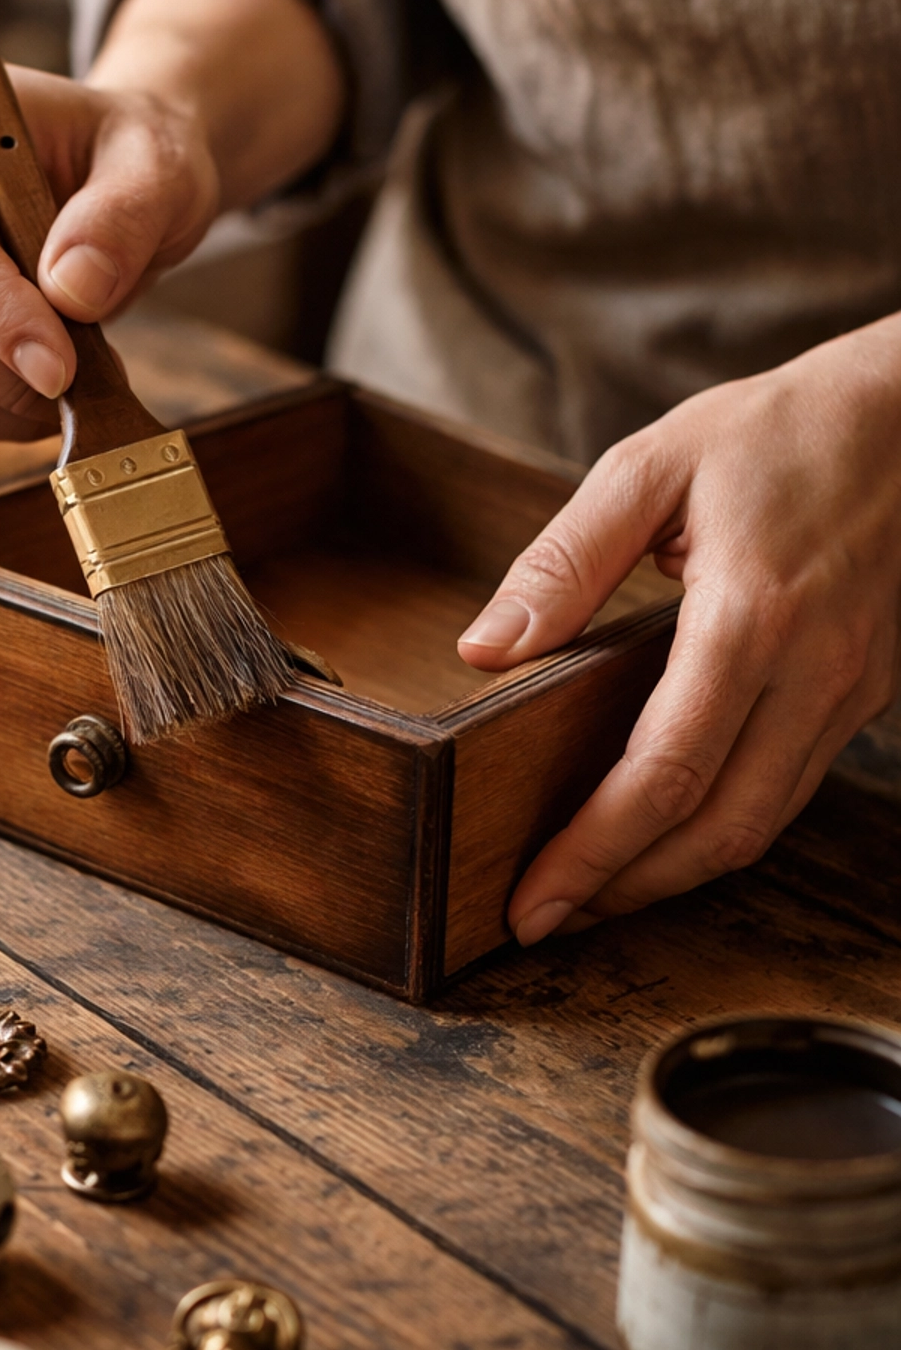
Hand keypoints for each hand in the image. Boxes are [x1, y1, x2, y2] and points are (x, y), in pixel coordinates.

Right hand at [0, 67, 219, 439]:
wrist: (114, 179)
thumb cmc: (127, 156)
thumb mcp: (157, 166)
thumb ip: (122, 216)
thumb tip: (73, 288)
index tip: (61, 367)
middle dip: (6, 371)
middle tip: (92, 373)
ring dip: (5, 401)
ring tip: (80, 373)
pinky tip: (47, 383)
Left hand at [456, 317, 900, 942]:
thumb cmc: (780, 429)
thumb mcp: (651, 466)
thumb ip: (563, 562)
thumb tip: (485, 648)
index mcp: (751, 617)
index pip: (664, 773)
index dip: (592, 852)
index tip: (530, 899)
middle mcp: (812, 673)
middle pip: (716, 830)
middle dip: (624, 890)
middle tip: (543, 920)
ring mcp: (849, 692)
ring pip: (759, 826)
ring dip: (672, 875)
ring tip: (590, 891)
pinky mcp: (863, 697)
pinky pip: (787, 792)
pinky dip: (720, 832)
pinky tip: (662, 834)